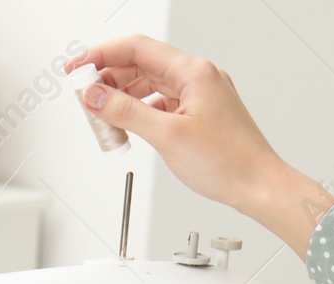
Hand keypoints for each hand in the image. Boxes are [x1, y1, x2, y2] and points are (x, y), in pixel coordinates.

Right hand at [66, 36, 333, 258]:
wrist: (256, 184)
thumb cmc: (228, 161)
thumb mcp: (166, 135)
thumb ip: (125, 112)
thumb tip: (95, 95)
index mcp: (193, 72)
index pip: (137, 49)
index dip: (101, 55)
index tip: (76, 69)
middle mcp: (197, 77)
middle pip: (141, 64)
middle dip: (108, 78)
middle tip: (84, 98)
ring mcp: (198, 94)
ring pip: (148, 84)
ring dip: (121, 97)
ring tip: (101, 117)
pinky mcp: (197, 112)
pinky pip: (159, 102)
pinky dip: (138, 110)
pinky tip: (126, 125)